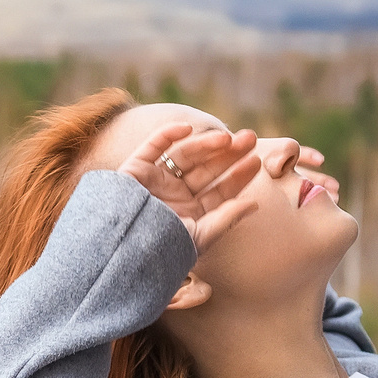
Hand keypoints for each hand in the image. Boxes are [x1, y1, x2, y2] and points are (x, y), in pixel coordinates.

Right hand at [118, 121, 266, 250]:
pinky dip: (167, 135)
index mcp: (192, 213)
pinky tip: (187, 128)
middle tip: (250, 138)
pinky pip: (153, 146)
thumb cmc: (162, 248)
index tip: (256, 162)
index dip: (239, 176)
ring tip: (225, 137)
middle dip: (228, 155)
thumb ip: (226, 219)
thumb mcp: (200, 237)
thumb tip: (256, 204)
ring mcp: (157, 181)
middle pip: (207, 170)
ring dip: (205, 144)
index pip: (221, 191)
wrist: (121, 248)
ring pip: (185, 155)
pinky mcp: (136, 169)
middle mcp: (176, 195)